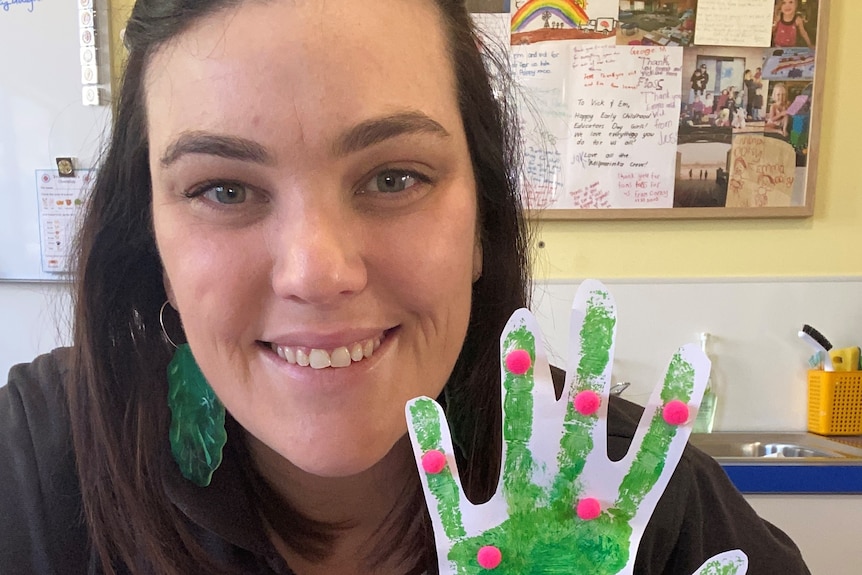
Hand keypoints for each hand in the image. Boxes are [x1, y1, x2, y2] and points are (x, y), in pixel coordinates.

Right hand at [406, 280, 746, 573]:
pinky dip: (432, 453)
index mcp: (610, 521)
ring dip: (515, 385)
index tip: (689, 352)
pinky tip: (422, 408)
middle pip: (581, 420)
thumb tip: (735, 557)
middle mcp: (563, 502)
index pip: (650, 456)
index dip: (669, 407)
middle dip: (589, 361)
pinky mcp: (465, 541)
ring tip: (517, 329)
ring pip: (515, 436)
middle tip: (595, 299)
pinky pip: (444, 490)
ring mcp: (513, 516)